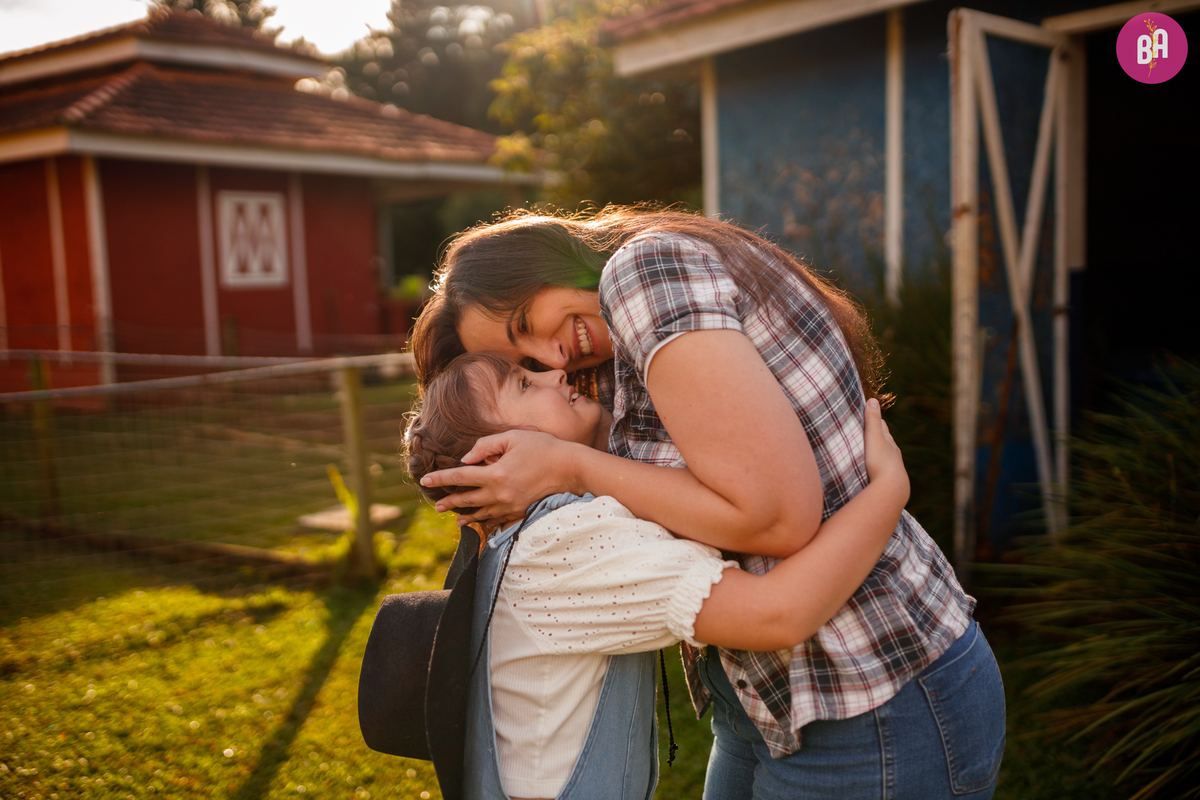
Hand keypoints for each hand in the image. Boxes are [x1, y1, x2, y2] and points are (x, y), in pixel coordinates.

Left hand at [419, 429, 579, 525]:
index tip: (425, 480)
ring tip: (455, 518)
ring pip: (482, 514)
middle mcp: (500, 494)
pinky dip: (487, 521)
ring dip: (466, 515)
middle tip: (436, 506)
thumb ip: (485, 446)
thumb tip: (466, 460)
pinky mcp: (522, 512)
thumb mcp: (512, 438)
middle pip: (467, 500)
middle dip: (449, 502)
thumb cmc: (543, 448)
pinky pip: (499, 520)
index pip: (460, 477)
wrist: (571, 469)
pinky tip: (481, 522)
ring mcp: (511, 506)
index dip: (440, 479)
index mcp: (495, 474)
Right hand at [863, 398, 908, 501]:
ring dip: (879, 451)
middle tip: (871, 430)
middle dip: (879, 435)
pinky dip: (879, 464)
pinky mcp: (889, 479)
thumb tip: (873, 399)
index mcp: (889, 442)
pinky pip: (883, 468)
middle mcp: (893, 453)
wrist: (892, 488)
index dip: (877, 420)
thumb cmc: (880, 461)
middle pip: (886, 441)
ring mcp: (892, 467)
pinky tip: (876, 469)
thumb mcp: (874, 438)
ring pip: (886, 455)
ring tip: (873, 450)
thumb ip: (872, 420)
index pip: (883, 427)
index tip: (871, 414)